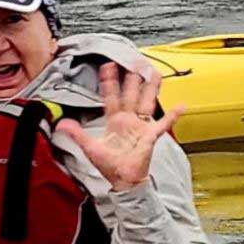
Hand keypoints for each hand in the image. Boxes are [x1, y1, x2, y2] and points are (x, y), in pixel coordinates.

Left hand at [56, 63, 185, 190]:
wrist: (123, 180)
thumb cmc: (110, 166)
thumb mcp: (90, 148)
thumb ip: (77, 134)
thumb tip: (62, 124)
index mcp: (114, 121)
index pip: (111, 97)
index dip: (109, 82)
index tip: (107, 67)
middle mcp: (128, 121)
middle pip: (131, 94)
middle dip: (132, 79)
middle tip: (134, 63)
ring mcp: (140, 126)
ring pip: (146, 102)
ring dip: (150, 88)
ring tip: (154, 74)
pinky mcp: (150, 135)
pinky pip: (163, 123)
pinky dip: (173, 115)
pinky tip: (181, 106)